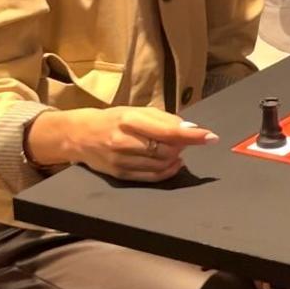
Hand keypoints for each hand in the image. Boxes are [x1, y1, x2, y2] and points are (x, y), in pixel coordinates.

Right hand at [29, 105, 216, 181]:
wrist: (79, 135)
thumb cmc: (113, 119)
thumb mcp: (136, 111)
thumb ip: (163, 119)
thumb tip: (191, 130)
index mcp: (128, 119)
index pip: (166, 131)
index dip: (191, 136)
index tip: (210, 137)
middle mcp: (123, 141)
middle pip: (166, 150)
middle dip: (182, 147)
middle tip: (185, 140)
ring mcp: (121, 161)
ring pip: (161, 165)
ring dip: (176, 159)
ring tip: (176, 150)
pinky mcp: (120, 175)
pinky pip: (152, 177)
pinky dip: (168, 171)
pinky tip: (173, 164)